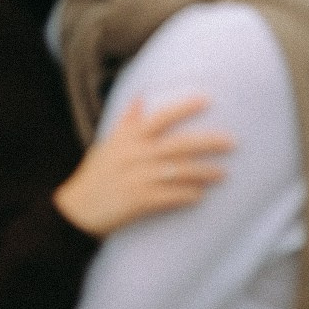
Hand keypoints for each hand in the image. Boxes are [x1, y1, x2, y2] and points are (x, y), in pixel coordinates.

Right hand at [53, 96, 234, 236]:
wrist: (76, 211)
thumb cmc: (93, 176)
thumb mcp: (107, 144)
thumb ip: (126, 122)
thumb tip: (139, 97)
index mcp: (128, 139)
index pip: (161, 117)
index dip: (184, 107)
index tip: (207, 100)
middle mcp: (136, 155)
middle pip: (179, 144)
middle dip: (208, 142)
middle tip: (231, 142)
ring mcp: (138, 177)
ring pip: (180, 171)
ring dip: (204, 173)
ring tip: (222, 174)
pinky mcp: (139, 200)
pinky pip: (171, 196)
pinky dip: (188, 196)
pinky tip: (200, 196)